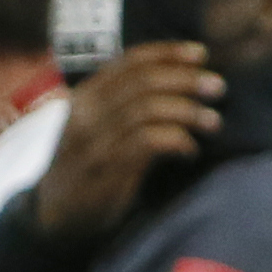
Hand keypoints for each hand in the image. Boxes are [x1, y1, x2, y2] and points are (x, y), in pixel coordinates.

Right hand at [28, 43, 220, 240]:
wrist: (53, 218)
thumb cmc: (84, 171)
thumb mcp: (94, 129)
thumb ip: (122, 106)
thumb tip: (179, 85)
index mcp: (84, 97)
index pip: (129, 62)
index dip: (168, 53)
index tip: (201, 54)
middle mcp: (86, 113)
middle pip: (144, 82)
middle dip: (186, 80)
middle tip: (217, 88)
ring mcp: (94, 140)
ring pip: (149, 109)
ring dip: (188, 112)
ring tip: (213, 121)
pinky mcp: (106, 167)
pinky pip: (150, 141)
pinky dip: (178, 140)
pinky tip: (190, 151)